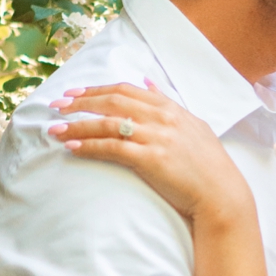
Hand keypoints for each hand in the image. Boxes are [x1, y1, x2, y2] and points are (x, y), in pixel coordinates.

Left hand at [48, 82, 250, 224]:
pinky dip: (89, 146)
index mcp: (170, 108)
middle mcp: (162, 118)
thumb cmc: (208, 163)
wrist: (221, 194)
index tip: (75, 93)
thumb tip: (148, 82)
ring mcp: (156, 137)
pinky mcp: (150, 159)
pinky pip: (112, 148)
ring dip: (77, 125)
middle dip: (80, 102)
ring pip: (107, 123)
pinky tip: (71, 147)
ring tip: (54, 128)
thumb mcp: (192, 124)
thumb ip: (167, 102)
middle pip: (112, 101)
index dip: (96, 89)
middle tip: (56, 106)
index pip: (125, 90)